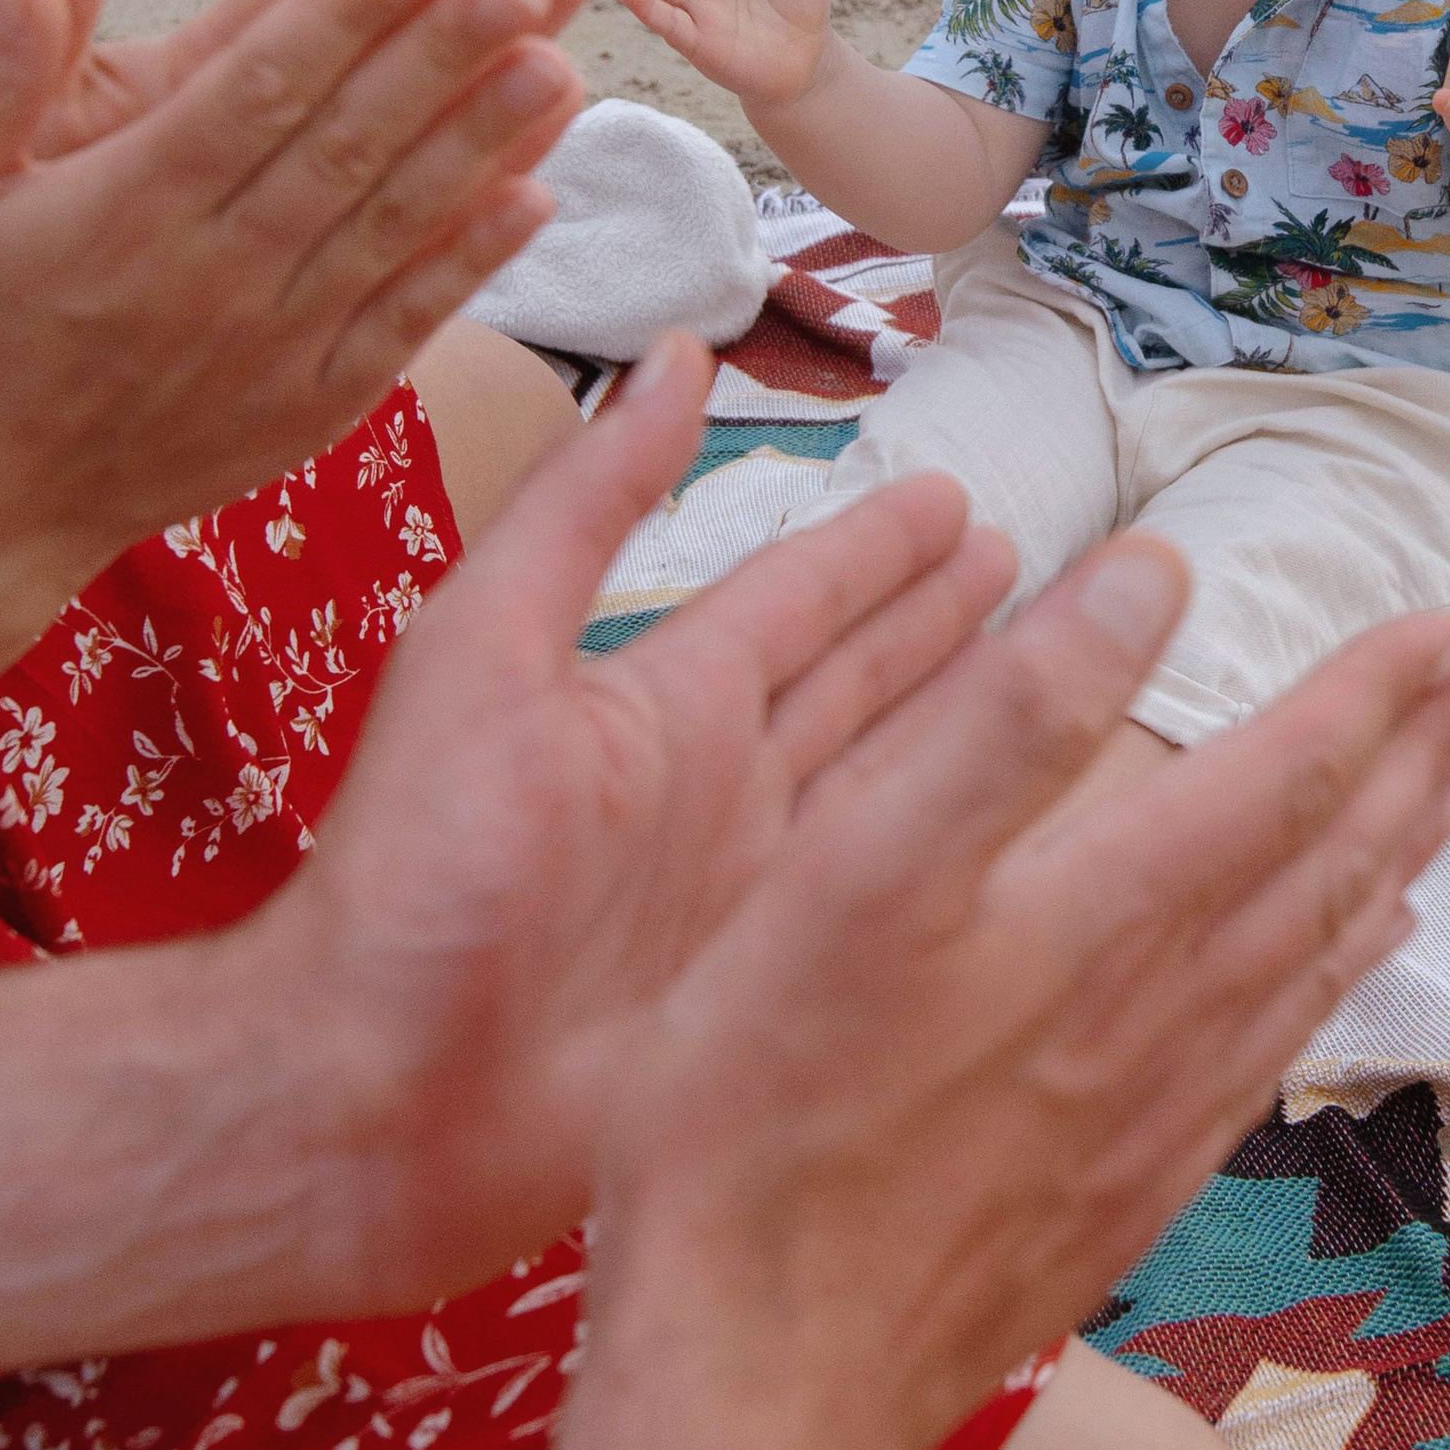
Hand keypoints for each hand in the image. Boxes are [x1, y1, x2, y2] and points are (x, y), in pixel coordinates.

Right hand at [0, 0, 602, 579]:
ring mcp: (275, 342)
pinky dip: (475, 258)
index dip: (342, 17)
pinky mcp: (315, 399)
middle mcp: (213, 272)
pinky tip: (543, 190)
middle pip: (350, 141)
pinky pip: (409, 319)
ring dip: (485, 139)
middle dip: (445, 52)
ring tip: (566, 53)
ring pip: (397, 223)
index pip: (256, 91)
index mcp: (127, 205)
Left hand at [269, 335, 1012, 1296]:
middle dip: (943, 620)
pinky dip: (972, 857)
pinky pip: (905, 905)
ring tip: (1067, 659)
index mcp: (661, 703)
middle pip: (866, 681)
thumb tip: (673, 353)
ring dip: (979, 721)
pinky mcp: (791, 1000)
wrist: (382, 1097)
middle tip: (1029, 560)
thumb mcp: (487, 646)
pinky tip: (1049, 830)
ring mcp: (767, 898)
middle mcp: (728, 791)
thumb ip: (584, 504)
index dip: (875, 549)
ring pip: (904, 783)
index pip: (799, 598)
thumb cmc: (421, 868)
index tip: (953, 496)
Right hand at [596, 544, 1449, 1449]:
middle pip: (1326, 864)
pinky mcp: (1121, 1192)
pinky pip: (1272, 1058)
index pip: (1277, 779)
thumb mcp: (853, 867)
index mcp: (1097, 918)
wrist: (759, 1375)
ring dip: (1400, 858)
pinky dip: (1336, 984)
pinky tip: (1357, 958)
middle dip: (1418, 761)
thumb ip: (1007, 718)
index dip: (1365, 695)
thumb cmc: (765, 1110)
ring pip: (1315, 961)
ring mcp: (1148, 1116)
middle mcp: (1154, 1015)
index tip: (1443, 630)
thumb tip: (1150, 579)